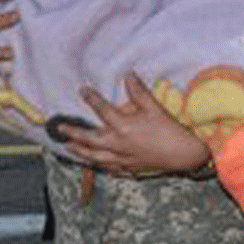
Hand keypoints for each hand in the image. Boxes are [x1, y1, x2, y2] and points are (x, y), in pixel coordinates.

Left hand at [59, 72, 210, 176]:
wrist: (183, 155)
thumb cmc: (169, 130)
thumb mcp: (154, 108)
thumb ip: (138, 92)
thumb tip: (128, 75)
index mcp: (123, 127)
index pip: (102, 110)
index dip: (91, 98)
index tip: (82, 90)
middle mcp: (118, 144)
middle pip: (89, 140)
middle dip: (73, 133)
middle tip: (60, 129)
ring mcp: (122, 158)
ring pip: (95, 157)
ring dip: (80, 152)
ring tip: (68, 147)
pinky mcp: (129, 168)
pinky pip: (109, 168)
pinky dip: (99, 165)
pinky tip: (95, 163)